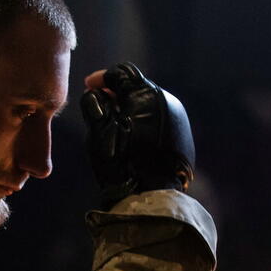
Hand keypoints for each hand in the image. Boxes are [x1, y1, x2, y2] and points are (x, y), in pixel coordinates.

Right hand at [80, 63, 194, 207]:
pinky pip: (160, 118)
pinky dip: (144, 120)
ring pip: (149, 102)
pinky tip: (132, 135)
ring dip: (130, 106)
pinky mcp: (182, 135)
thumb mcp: (98, 130)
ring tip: (114, 120)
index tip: (88, 85)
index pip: (122, 73)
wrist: (151, 196)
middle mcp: (167, 101)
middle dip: (116, 91)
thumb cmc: (121, 162)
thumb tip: (95, 92)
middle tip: (99, 101)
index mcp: (147, 95)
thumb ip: (93, 103)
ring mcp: (178, 119)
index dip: (102, 77)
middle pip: (137, 86)